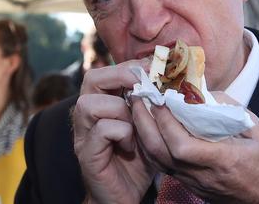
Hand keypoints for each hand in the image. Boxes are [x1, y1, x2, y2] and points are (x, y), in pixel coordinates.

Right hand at [72, 60, 155, 203]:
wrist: (124, 198)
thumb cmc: (137, 161)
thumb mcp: (148, 128)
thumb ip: (152, 106)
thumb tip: (175, 81)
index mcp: (101, 106)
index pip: (105, 72)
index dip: (128, 66)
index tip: (152, 68)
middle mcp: (87, 117)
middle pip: (90, 79)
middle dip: (119, 76)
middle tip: (142, 85)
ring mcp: (84, 136)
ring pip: (89, 104)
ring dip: (119, 108)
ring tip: (136, 123)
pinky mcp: (87, 155)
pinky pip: (101, 131)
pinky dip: (121, 132)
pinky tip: (131, 145)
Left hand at [132, 91, 258, 202]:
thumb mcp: (256, 129)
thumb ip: (228, 108)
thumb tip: (201, 91)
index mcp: (223, 160)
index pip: (182, 145)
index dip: (166, 122)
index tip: (159, 98)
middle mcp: (203, 174)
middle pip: (161, 153)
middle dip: (144, 123)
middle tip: (137, 97)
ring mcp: (194, 182)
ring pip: (157, 160)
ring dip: (143, 132)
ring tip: (138, 108)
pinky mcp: (189, 185)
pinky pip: (162, 165)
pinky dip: (151, 144)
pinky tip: (148, 127)